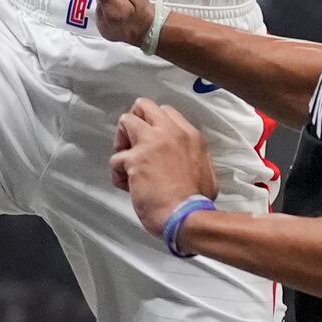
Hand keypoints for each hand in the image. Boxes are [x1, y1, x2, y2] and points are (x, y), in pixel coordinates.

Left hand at [111, 98, 216, 237]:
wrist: (186, 216)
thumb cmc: (197, 200)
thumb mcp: (205, 169)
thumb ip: (192, 155)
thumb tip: (183, 159)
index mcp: (190, 135)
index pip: (166, 112)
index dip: (154, 125)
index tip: (153, 144)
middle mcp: (170, 132)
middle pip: (144, 106)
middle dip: (134, 122)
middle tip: (134, 144)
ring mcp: (151, 143)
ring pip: (125, 121)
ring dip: (122, 141)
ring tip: (127, 163)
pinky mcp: (134, 159)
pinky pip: (115, 159)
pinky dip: (118, 174)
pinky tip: (128, 187)